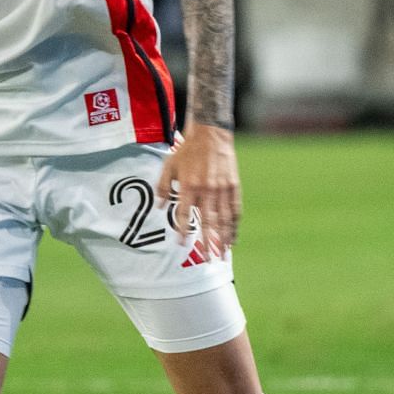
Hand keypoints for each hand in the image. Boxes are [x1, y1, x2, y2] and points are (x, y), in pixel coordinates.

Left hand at [156, 125, 240, 258]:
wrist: (210, 134)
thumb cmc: (186, 151)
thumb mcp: (168, 166)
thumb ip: (162, 187)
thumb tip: (158, 206)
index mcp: (188, 185)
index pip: (184, 213)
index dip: (182, 229)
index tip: (181, 244)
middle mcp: (206, 190)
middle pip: (207, 222)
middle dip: (208, 242)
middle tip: (209, 259)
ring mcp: (222, 189)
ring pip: (224, 219)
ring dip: (224, 239)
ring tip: (223, 254)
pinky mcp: (233, 186)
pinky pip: (235, 210)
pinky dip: (235, 226)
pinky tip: (233, 238)